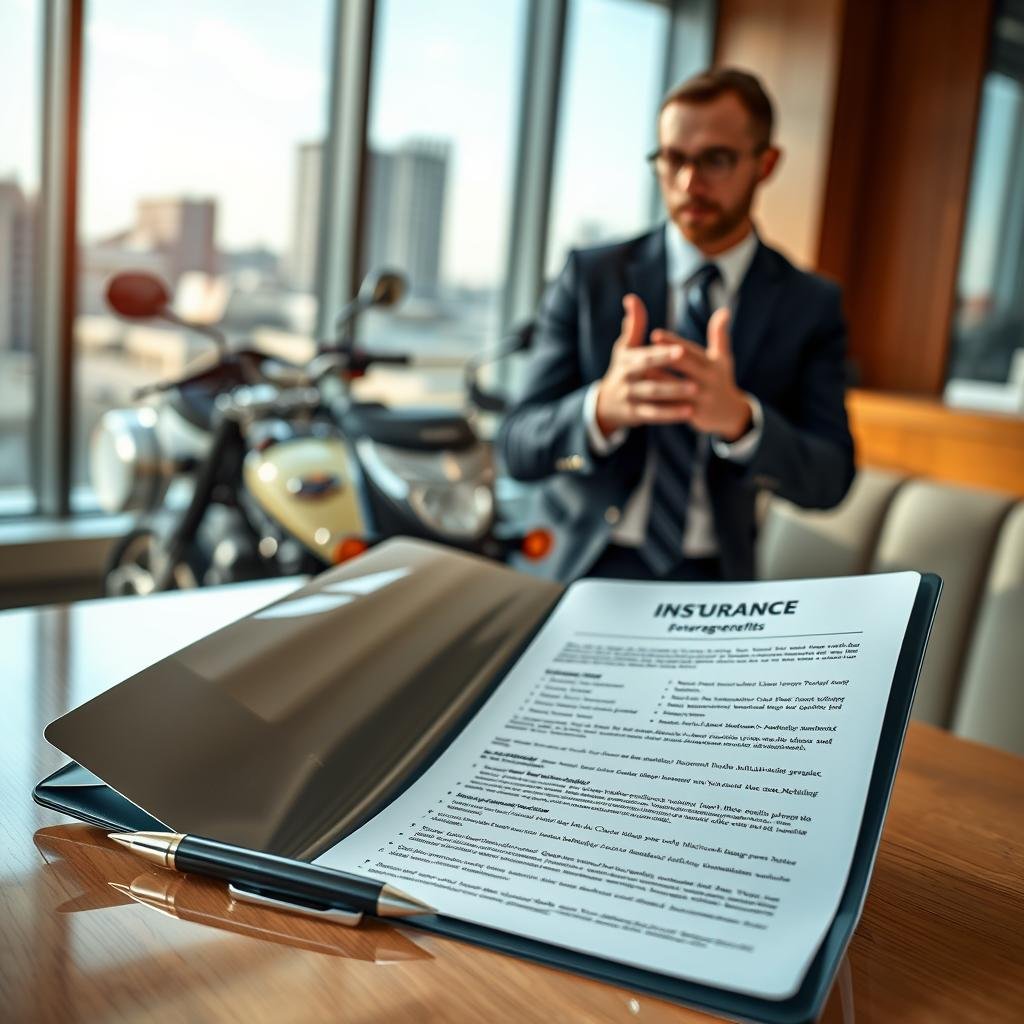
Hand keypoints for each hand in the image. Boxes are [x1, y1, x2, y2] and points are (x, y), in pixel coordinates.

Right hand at [594, 294, 689, 436]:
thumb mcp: (624, 348)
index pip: (646, 354)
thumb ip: (633, 325)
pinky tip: (688, 412)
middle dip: (666, 366)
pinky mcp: (634, 414)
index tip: (680, 347)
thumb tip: (631, 298)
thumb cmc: (623, 369)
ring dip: (673, 392)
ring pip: (653, 395)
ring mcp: (630, 397)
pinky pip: (653, 414)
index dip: (661, 351)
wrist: (605, 404)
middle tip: (687, 361)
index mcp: (627, 359)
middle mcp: (626, 377)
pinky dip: (670, 414)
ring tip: (695, 389)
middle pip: (648, 372)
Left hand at [648, 307, 751, 440]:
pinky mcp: (695, 415)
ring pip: (677, 388)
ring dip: (658, 379)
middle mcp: (709, 380)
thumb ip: (720, 335)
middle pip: (685, 367)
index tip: (654, 334)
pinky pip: (674, 407)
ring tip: (639, 372)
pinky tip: (644, 396)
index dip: (673, 343)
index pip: (690, 351)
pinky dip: (660, 401)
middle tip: (642, 351)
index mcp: (713, 364)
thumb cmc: (720, 379)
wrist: (729, 413)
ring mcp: (702, 398)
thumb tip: (724, 311)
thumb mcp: (723, 358)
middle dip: (665, 358)